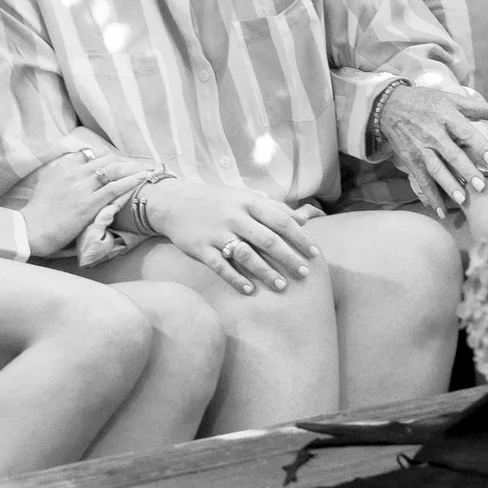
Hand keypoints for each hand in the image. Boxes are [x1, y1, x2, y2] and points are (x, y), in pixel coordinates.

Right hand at [17, 151, 154, 255]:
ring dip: (133, 168)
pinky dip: (131, 182)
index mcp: (64, 166)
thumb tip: (74, 163)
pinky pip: (115, 188)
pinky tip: (142, 179)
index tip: (120, 160)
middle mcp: (74, 172)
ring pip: (114, 170)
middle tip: (139, 164)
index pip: (93, 154)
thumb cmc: (39, 210)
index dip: (109, 156)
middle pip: (107, 159)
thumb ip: (62, 170)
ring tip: (146, 170)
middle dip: (125, 161)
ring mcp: (82, 187)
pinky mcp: (89, 203)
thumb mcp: (46, 181)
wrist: (32, 229)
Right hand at [144, 179, 322, 295]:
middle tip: (304, 274)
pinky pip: (220, 266)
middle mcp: (234, 217)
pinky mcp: (200, 248)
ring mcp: (216, 233)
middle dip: (288, 258)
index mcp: (248, 202)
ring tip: (282, 286)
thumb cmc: (217, 201)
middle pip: (267, 239)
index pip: (280, 220)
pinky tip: (249, 291)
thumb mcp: (244, 196)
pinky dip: (235, 279)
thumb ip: (273, 207)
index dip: (299, 238)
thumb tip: (302, 219)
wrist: (174, 202)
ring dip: (265, 272)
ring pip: (246, 255)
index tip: (314, 253)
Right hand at [377, 83, 487, 216]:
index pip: (466, 132)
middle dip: (466, 171)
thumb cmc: (427, 102)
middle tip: (481, 186)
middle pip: (452, 154)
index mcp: (447, 116)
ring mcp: (421, 148)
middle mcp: (434, 133)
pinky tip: (441, 211)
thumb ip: (482, 108)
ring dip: (449, 186)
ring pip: (436, 169)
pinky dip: (431, 196)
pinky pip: (421, 180)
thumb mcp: (453, 99)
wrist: (390, 106)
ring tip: (462, 200)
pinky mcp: (410, 160)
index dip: (479, 146)